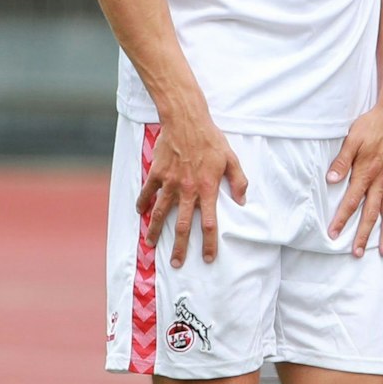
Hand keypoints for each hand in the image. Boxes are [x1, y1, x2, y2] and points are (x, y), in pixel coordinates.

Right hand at [137, 105, 248, 265]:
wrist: (186, 120)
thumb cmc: (211, 139)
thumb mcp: (231, 159)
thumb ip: (239, 181)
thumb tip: (242, 202)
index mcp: (208, 188)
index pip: (210, 223)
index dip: (210, 243)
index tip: (208, 258)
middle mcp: (188, 189)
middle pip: (183, 225)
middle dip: (180, 247)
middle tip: (176, 263)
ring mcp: (170, 182)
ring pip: (161, 213)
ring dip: (156, 231)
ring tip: (152, 244)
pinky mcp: (157, 173)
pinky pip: (147, 193)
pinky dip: (142, 204)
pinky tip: (140, 213)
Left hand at [327, 96, 382, 256]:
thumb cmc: (372, 124)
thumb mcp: (352, 139)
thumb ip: (342, 161)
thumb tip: (331, 180)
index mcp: (366, 172)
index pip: (351, 201)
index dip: (342, 219)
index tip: (333, 234)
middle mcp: (381, 179)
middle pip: (372, 212)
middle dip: (364, 234)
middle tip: (358, 253)